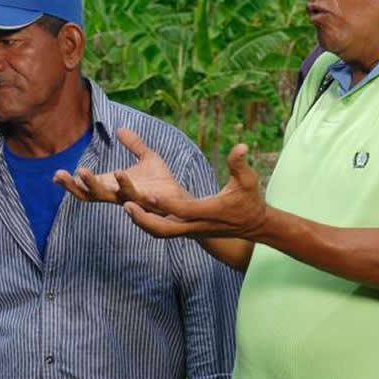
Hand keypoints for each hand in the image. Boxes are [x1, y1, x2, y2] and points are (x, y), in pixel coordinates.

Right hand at [54, 128, 192, 214]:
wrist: (183, 200)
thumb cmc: (163, 183)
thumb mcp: (148, 158)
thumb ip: (135, 145)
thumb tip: (120, 129)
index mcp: (114, 186)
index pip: (88, 186)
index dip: (72, 182)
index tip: (55, 175)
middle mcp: (119, 195)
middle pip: (91, 194)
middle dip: (75, 185)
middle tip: (60, 175)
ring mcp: (132, 200)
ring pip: (109, 196)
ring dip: (95, 185)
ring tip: (84, 171)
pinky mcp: (148, 202)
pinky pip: (136, 196)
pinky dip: (127, 187)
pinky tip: (120, 174)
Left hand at [121, 143, 266, 239]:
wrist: (253, 226)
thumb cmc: (249, 200)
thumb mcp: (248, 180)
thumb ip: (240, 164)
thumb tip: (241, 146)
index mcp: (209, 211)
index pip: (184, 210)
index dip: (166, 203)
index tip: (148, 194)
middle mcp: (197, 224)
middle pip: (166, 228)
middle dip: (145, 219)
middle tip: (125, 205)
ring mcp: (191, 230)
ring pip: (162, 232)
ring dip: (143, 222)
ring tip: (126, 207)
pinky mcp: (188, 231)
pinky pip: (164, 230)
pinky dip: (149, 223)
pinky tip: (136, 211)